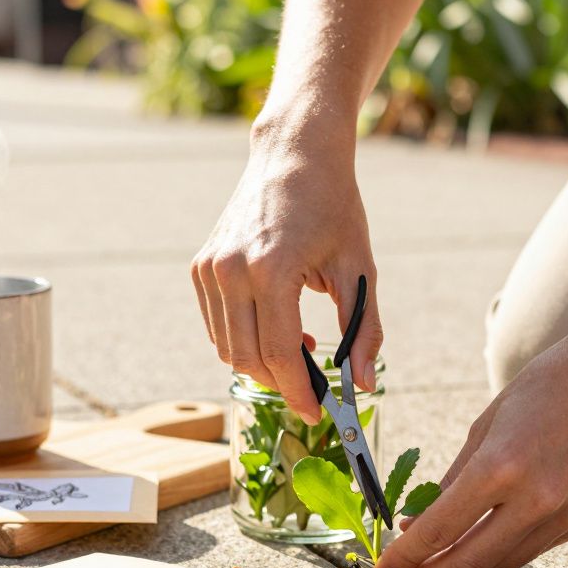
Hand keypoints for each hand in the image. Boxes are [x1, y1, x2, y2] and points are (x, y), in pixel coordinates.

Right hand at [191, 127, 382, 422]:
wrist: (294, 154)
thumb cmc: (334, 206)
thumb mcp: (360, 269)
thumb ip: (363, 330)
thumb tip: (366, 386)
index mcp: (271, 269)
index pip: (278, 354)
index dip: (299, 392)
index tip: (319, 413)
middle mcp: (230, 270)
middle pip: (248, 358)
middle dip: (282, 384)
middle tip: (314, 389)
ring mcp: (209, 269)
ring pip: (227, 348)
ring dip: (263, 363)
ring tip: (300, 350)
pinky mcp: (201, 267)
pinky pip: (218, 326)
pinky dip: (245, 340)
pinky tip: (280, 327)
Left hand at [375, 316, 567, 567]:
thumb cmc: (549, 382)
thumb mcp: (488, 422)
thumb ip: (455, 477)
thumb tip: (420, 522)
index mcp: (501, 466)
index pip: (438, 530)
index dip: (405, 557)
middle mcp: (536, 499)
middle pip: (468, 562)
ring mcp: (567, 515)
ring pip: (502, 565)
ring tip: (440, 559)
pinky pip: (534, 549)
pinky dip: (503, 550)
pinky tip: (485, 538)